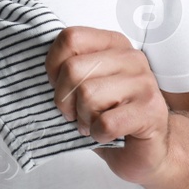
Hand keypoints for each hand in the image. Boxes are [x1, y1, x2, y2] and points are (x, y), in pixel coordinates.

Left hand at [45, 25, 172, 185]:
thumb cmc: (111, 117)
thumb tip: (37, 70)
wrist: (147, 150)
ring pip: (88, 95)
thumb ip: (68, 70)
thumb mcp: (85, 85)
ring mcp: (144, 83)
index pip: (70, 38)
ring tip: (94, 122)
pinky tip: (107, 134)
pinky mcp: (151, 111)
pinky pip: (106, 122)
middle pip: (73, 69)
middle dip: (65, 100)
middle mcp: (131, 58)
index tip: (59, 86)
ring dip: (84, 118)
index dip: (54, 66)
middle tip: (75, 113)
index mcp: (113, 44)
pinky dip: (98, 134)